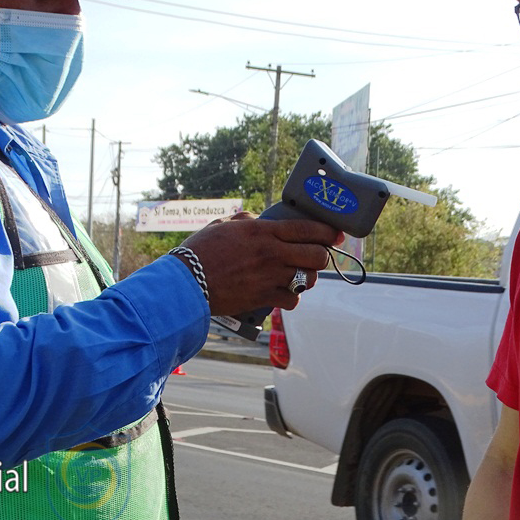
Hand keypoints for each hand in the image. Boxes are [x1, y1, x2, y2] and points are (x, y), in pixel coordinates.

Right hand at [176, 213, 343, 317]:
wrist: (185, 283)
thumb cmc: (199, 252)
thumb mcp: (222, 225)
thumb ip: (246, 221)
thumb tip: (259, 220)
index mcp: (262, 231)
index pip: (306, 229)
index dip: (327, 232)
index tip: (334, 234)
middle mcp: (271, 253)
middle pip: (316, 255)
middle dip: (321, 255)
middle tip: (316, 256)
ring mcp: (269, 277)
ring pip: (308, 278)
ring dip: (307, 277)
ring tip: (300, 275)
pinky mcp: (264, 298)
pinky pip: (293, 299)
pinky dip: (292, 298)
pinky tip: (285, 293)